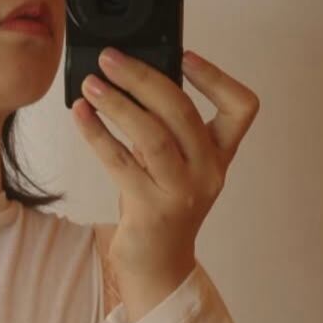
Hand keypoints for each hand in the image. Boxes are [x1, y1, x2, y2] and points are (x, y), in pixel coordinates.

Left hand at [72, 48, 259, 310]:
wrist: (157, 266)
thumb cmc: (161, 207)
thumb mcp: (175, 165)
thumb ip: (166, 129)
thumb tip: (130, 80)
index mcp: (219, 156)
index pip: (241, 108)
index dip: (216, 78)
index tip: (185, 56)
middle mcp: (207, 173)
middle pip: (182, 112)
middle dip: (143, 79)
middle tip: (111, 59)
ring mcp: (181, 193)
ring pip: (151, 135)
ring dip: (117, 104)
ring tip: (92, 84)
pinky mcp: (151, 210)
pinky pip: (119, 162)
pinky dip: (97, 134)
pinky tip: (80, 115)